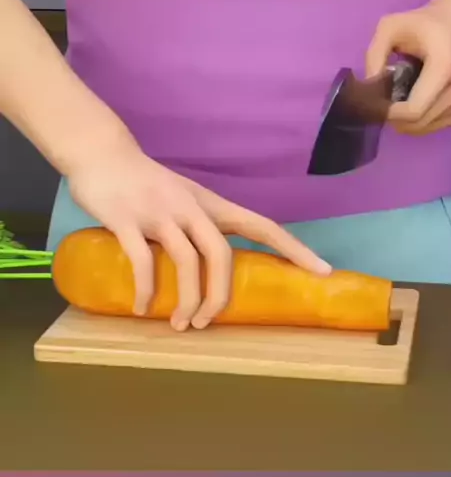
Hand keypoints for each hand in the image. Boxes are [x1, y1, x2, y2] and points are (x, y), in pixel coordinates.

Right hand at [68, 135, 330, 329]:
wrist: (101, 152)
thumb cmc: (146, 181)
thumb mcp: (185, 197)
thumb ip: (201, 224)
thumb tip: (216, 264)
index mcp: (211, 205)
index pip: (262, 226)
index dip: (294, 249)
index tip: (323, 271)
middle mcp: (191, 208)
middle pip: (221, 254)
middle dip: (219, 295)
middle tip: (207, 322)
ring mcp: (159, 213)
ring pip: (186, 262)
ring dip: (185, 299)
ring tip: (179, 324)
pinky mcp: (126, 220)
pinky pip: (142, 261)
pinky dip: (145, 289)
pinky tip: (142, 307)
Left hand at [365, 0, 450, 133]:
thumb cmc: (424, 23)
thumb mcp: (391, 27)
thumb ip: (374, 55)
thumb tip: (369, 90)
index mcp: (445, 66)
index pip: (415, 109)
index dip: (391, 114)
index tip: (377, 104)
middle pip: (420, 123)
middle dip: (396, 118)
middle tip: (384, 102)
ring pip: (428, 128)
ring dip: (408, 120)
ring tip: (401, 98)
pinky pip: (438, 126)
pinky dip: (422, 120)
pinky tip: (417, 100)